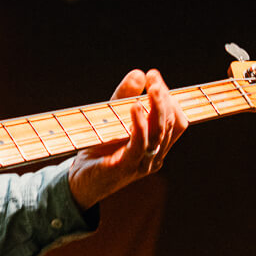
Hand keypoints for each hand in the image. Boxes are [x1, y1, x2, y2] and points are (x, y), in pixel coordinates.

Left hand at [67, 69, 187, 207]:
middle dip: (164, 98)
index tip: (153, 76)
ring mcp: (142, 163)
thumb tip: (138, 74)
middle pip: (171, 124)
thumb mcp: (112, 119)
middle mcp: (155, 156)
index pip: (176, 120)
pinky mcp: (124, 167)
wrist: (79, 181)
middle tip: (153, 79)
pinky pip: (139, 145)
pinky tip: (135, 108)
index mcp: (157, 146)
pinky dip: (139, 125)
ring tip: (152, 88)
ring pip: (159, 133)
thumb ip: (124, 97)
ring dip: (157, 108)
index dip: (169, 97)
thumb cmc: (99, 150)